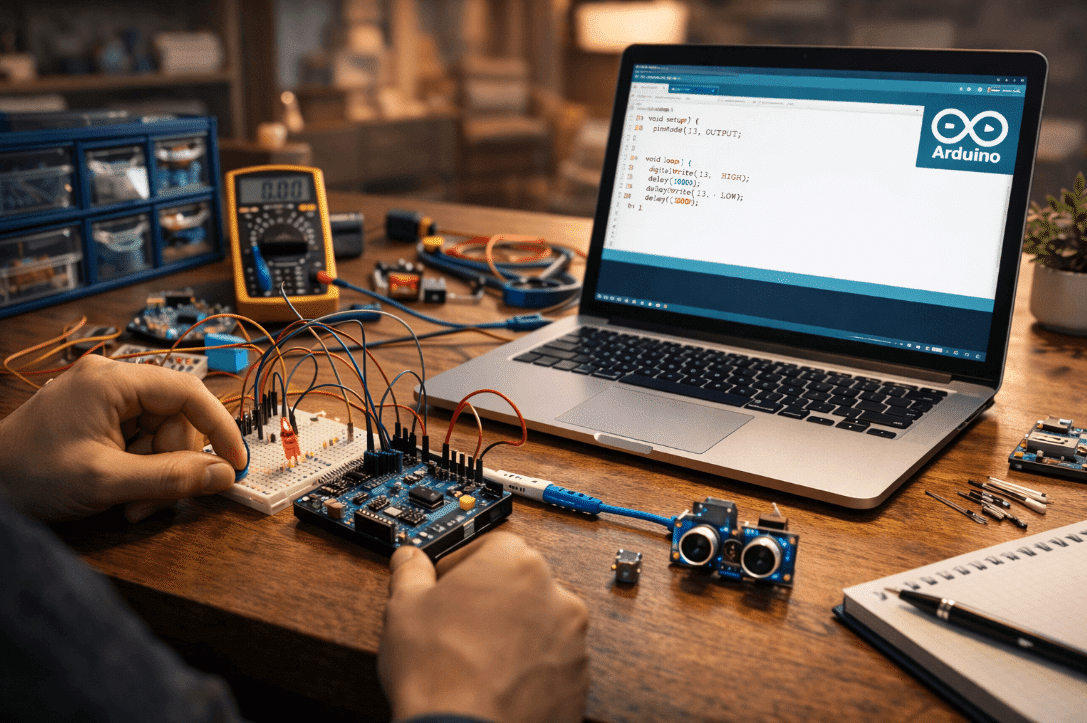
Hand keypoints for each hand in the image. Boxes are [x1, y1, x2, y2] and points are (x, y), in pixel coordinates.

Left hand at [0, 354, 244, 522]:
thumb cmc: (28, 475)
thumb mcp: (107, 481)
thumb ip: (171, 478)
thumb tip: (224, 475)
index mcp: (112, 381)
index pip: (189, 393)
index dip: (220, 427)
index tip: (236, 461)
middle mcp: (111, 383)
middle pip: (176, 420)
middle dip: (172, 464)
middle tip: (153, 500)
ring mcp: (104, 402)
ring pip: (162, 437)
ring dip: (156, 475)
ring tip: (128, 504)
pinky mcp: (99, 421)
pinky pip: (142, 444)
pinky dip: (140, 473)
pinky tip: (121, 495)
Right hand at [380, 532, 589, 722]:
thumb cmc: (438, 675)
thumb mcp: (404, 610)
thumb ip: (410, 573)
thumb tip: (409, 560)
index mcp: (516, 564)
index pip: (492, 544)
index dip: (464, 564)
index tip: (448, 582)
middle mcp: (555, 594)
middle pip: (520, 582)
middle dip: (491, 598)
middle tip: (459, 623)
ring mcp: (572, 639)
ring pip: (539, 622)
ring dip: (514, 632)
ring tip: (477, 658)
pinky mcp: (578, 679)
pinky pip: (552, 660)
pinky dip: (530, 666)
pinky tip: (497, 680)